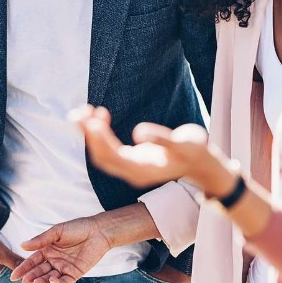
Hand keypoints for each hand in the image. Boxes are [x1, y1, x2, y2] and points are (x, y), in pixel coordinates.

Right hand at [11, 217, 110, 282]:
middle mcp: (55, 260)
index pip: (33, 261)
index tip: (14, 275)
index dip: (24, 268)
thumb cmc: (77, 228)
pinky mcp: (75, 273)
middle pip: (40, 270)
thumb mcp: (57, 232)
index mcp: (48, 249)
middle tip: (24, 281)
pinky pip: (65, 281)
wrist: (98, 231)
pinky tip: (52, 281)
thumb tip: (22, 245)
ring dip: (42, 281)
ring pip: (50, 277)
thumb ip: (40, 240)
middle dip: (31, 276)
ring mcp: (64, 267)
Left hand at [75, 105, 236, 195]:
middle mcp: (133, 172)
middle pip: (101, 157)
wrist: (203, 165)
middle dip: (88, 134)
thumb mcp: (185, 144)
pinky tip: (99, 115)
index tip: (92, 120)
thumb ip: (162, 139)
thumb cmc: (196, 152)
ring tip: (83, 110)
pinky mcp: (131, 160)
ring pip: (102, 153)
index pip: (113, 157)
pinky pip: (108, 149)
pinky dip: (99, 133)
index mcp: (144, 170)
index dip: (99, 140)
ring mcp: (131, 167)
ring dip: (90, 133)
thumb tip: (138, 132)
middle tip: (79, 111)